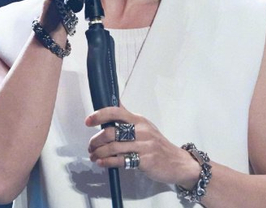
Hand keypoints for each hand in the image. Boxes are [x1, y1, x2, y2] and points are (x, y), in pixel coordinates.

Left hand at [85, 105, 200, 186]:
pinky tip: (102, 163)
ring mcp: (143, 146)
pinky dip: (107, 162)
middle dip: (95, 140)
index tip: (88, 121)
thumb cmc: (157, 145)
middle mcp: (141, 131)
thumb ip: (127, 118)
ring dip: (99, 153)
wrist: (178, 163)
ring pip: (113, 147)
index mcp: (139, 120)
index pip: (116, 112)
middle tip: (91, 146)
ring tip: (94, 156)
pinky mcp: (144, 161)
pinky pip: (121, 161)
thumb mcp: (144, 126)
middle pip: (110, 132)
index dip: (99, 115)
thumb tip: (112, 101)